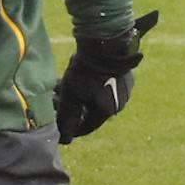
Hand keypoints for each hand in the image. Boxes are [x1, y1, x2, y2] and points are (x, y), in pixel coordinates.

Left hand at [55, 10, 159, 143]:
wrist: (105, 43)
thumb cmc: (85, 70)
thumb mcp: (70, 95)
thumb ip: (67, 119)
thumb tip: (65, 141)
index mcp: (106, 112)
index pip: (86, 128)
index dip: (71, 128)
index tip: (60, 124)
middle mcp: (119, 105)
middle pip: (91, 113)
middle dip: (75, 109)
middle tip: (58, 100)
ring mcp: (125, 91)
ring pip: (98, 100)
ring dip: (83, 97)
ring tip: (65, 86)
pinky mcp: (126, 78)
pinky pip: (106, 88)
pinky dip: (93, 87)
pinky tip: (81, 78)